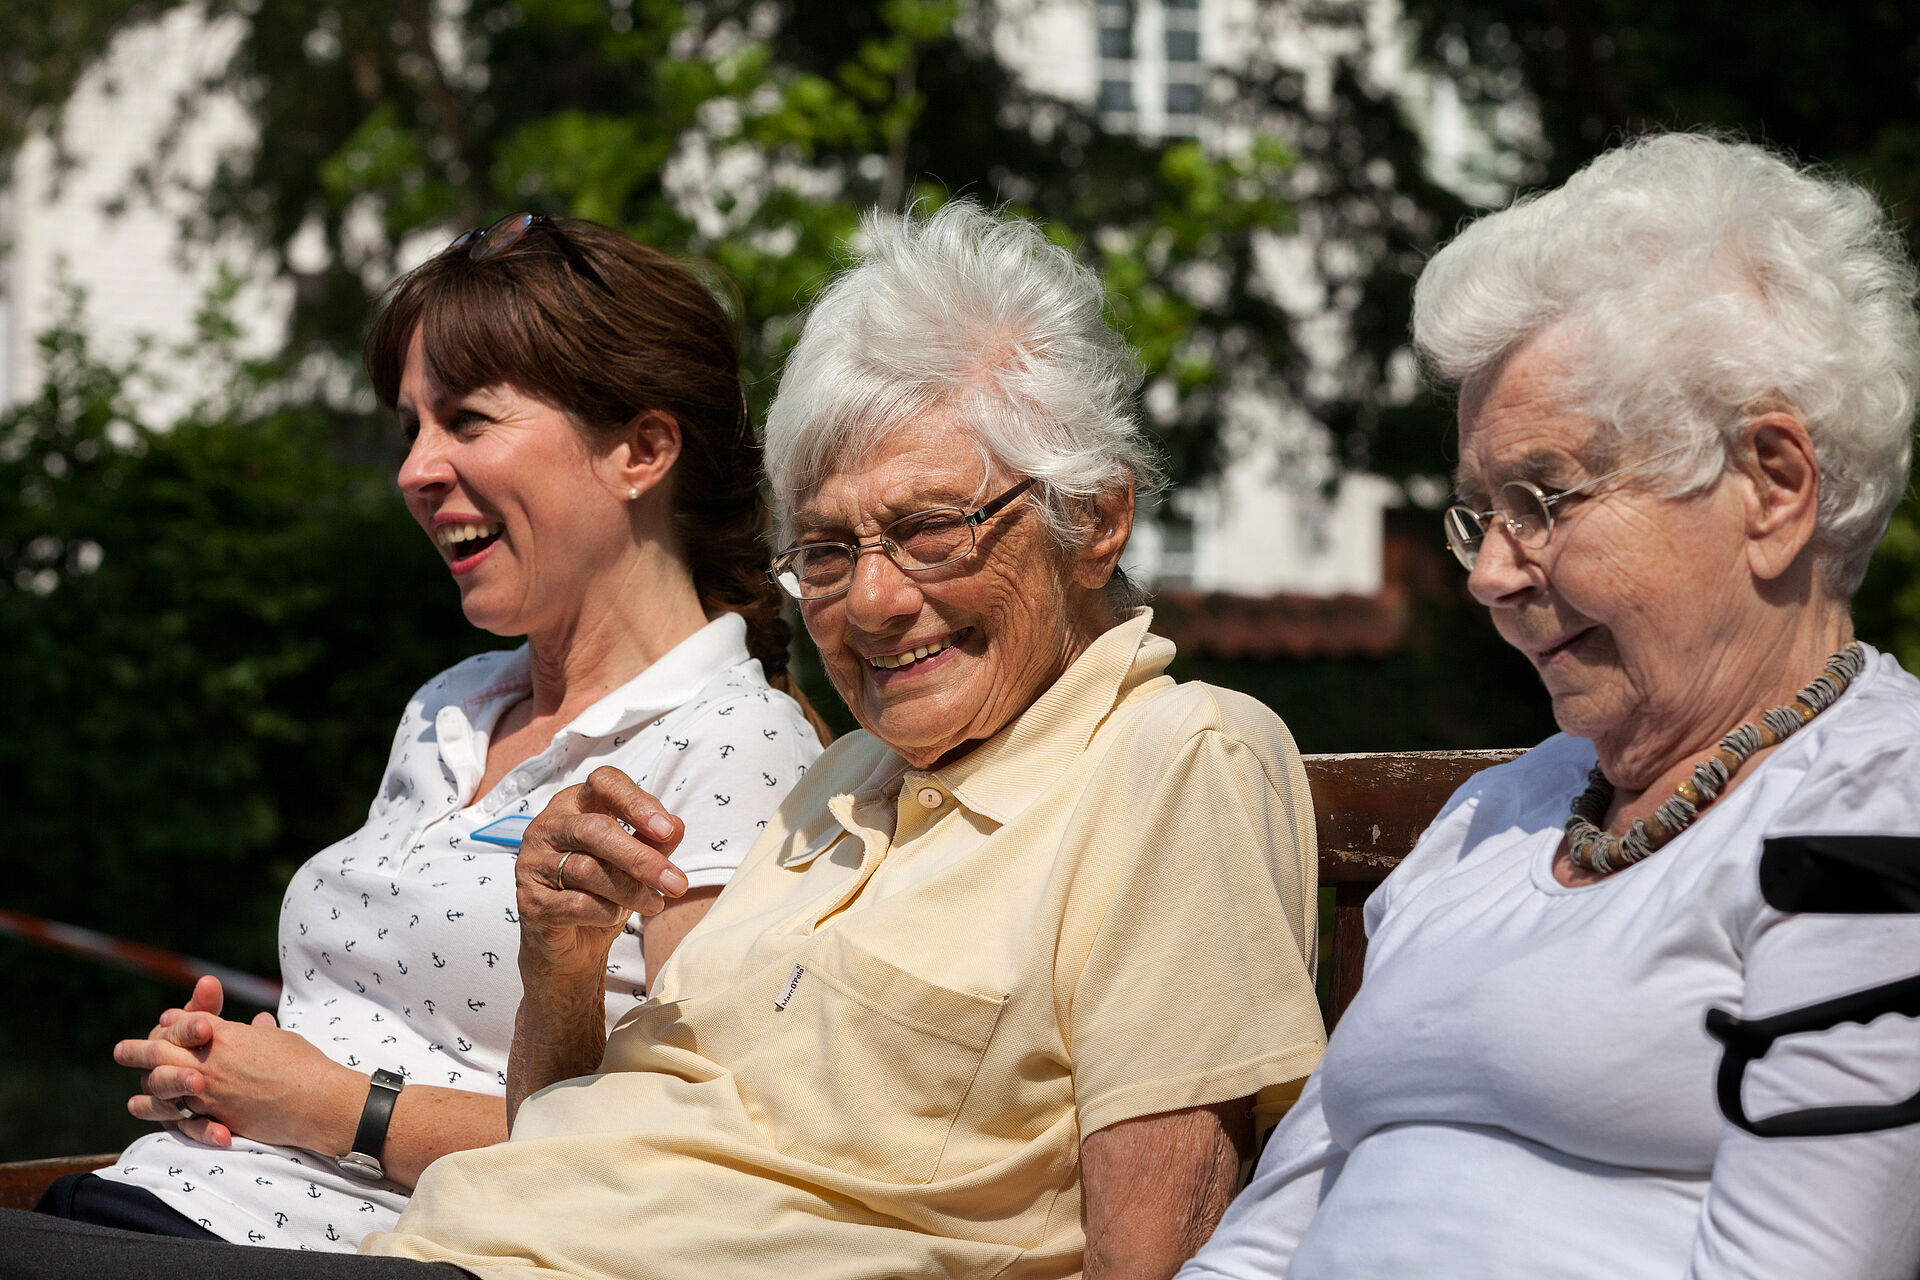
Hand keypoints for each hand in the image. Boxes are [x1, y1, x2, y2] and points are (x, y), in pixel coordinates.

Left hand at [115, 990, 359, 1154]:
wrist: (316, 1101)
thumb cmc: (304, 1065)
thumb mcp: (279, 1038)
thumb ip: (260, 1032)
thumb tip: (258, 1023)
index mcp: (227, 1035)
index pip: (187, 1022)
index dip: (174, 1023)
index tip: (164, 1024)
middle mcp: (210, 1061)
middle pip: (163, 1049)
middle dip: (139, 1048)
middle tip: (122, 1050)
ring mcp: (208, 1090)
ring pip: (160, 1080)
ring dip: (139, 1075)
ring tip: (126, 1078)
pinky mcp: (213, 1116)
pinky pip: (172, 1110)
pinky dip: (151, 1107)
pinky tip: (137, 1104)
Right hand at [515, 766, 688, 983]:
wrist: (570, 942)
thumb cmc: (602, 891)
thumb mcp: (634, 862)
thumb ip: (653, 841)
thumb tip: (676, 826)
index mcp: (575, 804)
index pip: (604, 783)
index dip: (636, 802)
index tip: (666, 829)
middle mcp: (547, 826)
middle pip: (595, 830)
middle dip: (641, 858)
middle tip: (677, 883)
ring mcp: (532, 863)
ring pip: (588, 870)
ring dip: (631, 891)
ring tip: (655, 903)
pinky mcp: (529, 901)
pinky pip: (576, 904)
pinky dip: (606, 912)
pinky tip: (617, 916)